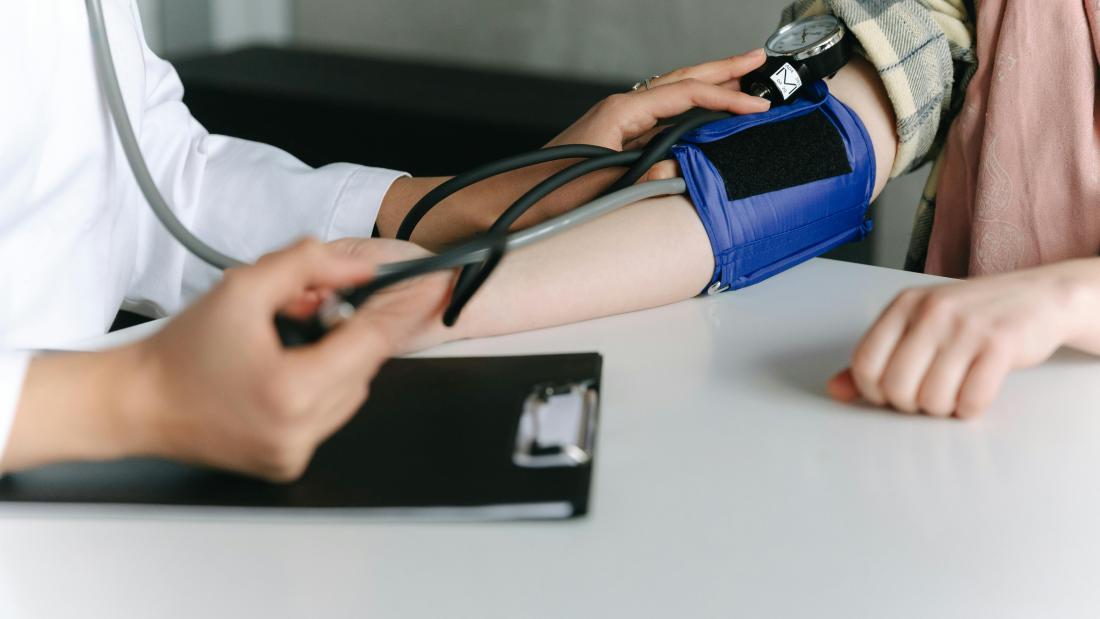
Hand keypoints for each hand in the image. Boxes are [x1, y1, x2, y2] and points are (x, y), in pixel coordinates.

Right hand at [131, 238, 448, 480]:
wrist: (138, 403)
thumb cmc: (181, 351)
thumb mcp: (243, 288)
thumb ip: (307, 266)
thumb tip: (361, 268)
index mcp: (293, 389)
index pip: (372, 342)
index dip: (402, 308)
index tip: (431, 285)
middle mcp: (301, 430)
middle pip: (364, 366)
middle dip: (348, 332)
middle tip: (309, 312)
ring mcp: (296, 452)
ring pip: (352, 392)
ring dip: (336, 362)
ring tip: (286, 344)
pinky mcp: (289, 463)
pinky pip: (328, 416)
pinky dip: (320, 389)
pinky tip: (282, 373)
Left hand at [547, 48, 770, 181]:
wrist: (513, 200)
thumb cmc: (548, 193)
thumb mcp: (603, 186)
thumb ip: (646, 177)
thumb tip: (681, 169)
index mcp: (620, 112)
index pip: (686, 95)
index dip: (727, 98)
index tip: (758, 105)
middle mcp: (621, 109)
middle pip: (682, 79)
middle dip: (723, 69)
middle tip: (758, 59)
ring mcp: (619, 121)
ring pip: (673, 94)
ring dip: (708, 85)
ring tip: (741, 78)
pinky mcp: (617, 137)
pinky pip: (663, 115)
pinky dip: (690, 108)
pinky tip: (704, 113)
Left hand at [827, 260, 1099, 417]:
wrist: (1040, 297)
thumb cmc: (971, 317)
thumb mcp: (918, 325)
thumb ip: (877, 357)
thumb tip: (837, 391)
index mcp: (903, 305)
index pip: (864, 363)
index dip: (874, 392)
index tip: (892, 393)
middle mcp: (931, 312)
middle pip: (896, 388)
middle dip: (910, 405)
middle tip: (928, 394)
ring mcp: (966, 327)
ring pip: (932, 399)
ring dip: (942, 408)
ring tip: (954, 391)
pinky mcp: (1001, 344)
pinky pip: (971, 400)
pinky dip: (970, 409)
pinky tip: (975, 394)